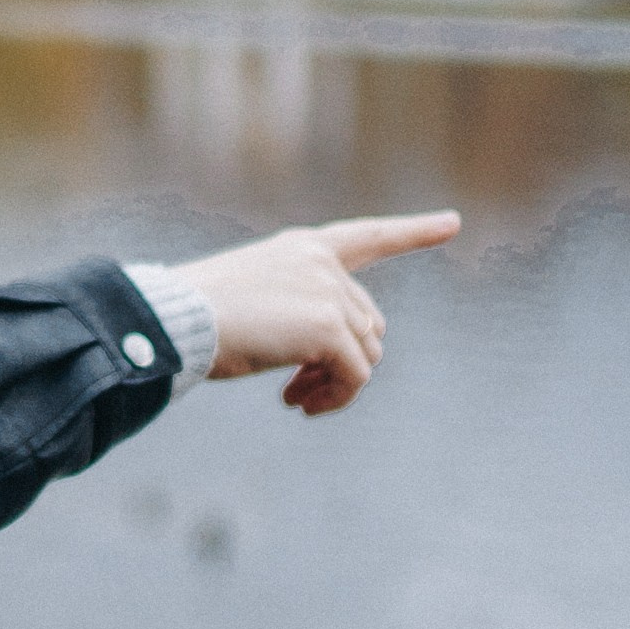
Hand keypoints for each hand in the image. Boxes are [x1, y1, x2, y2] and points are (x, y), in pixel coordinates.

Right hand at [192, 212, 459, 414]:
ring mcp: (329, 292)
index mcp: (303, 248)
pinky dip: (335, 398)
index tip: (453, 223)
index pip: (368, 236)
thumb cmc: (200, 317)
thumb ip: (304, 310)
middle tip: (299, 390)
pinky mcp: (328, 327)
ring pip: (365, 354)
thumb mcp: (257, 298)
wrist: (176, 319)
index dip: (413, 231)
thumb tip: (350, 358)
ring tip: (296, 398)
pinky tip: (299, 405)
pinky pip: (355, 376)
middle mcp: (322, 263)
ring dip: (336, 384)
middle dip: (341, 361)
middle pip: (367, 324)